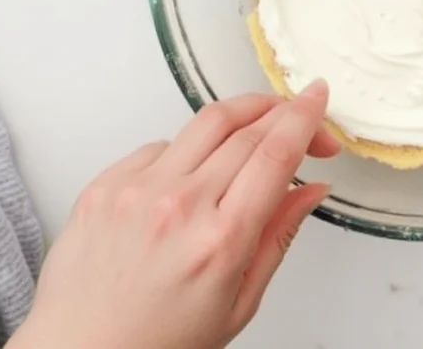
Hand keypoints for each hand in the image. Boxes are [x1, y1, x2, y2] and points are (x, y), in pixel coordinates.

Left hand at [9, 84, 340, 348]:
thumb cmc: (157, 342)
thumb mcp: (239, 302)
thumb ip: (278, 236)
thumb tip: (311, 189)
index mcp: (220, 240)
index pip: (275, 153)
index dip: (304, 117)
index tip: (317, 98)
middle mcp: (178, 206)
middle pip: (246, 127)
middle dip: (283, 113)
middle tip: (299, 121)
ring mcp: (136, 190)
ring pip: (204, 122)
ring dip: (241, 116)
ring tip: (253, 131)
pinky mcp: (105, 183)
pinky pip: (161, 144)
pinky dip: (189, 150)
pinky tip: (192, 177)